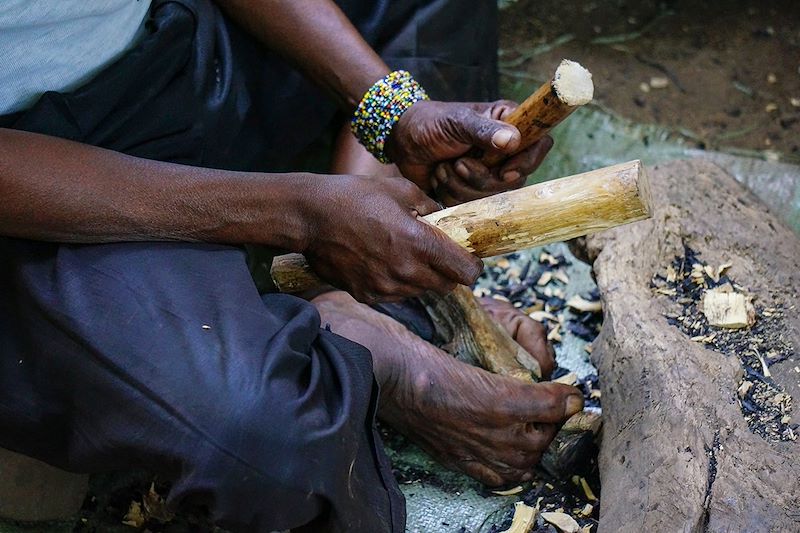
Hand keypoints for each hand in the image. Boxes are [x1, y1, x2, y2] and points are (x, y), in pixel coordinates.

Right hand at [301, 175, 482, 302]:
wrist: (310, 216)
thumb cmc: (355, 196)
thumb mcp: (401, 190)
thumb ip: (431, 207)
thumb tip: (445, 218)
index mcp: (420, 244)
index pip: (465, 272)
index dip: (472, 266)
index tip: (468, 258)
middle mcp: (406, 271)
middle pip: (446, 286)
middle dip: (448, 272)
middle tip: (437, 254)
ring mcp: (385, 287)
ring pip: (421, 291)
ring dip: (422, 278)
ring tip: (405, 255)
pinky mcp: (367, 295)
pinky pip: (395, 295)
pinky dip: (397, 283)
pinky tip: (384, 262)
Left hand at [385, 100, 552, 205]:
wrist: (402, 141)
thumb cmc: (430, 122)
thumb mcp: (457, 121)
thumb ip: (483, 130)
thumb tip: (513, 140)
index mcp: (509, 126)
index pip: (539, 145)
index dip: (527, 162)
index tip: (504, 171)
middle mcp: (505, 152)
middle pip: (515, 180)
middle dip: (481, 178)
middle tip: (458, 163)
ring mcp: (490, 174)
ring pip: (492, 197)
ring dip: (461, 186)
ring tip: (444, 168)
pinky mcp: (472, 192)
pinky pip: (472, 207)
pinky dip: (452, 195)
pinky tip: (439, 179)